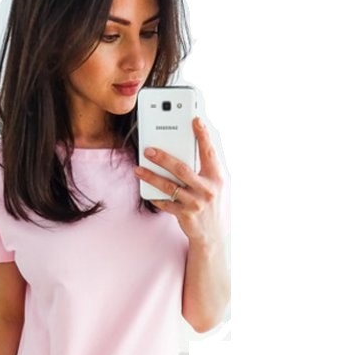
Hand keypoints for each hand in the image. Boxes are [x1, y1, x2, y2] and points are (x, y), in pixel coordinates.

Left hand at [135, 117, 224, 245]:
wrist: (213, 234)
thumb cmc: (212, 203)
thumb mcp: (216, 184)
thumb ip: (206, 166)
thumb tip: (192, 145)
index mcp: (217, 177)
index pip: (209, 152)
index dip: (203, 135)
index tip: (195, 120)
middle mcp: (207, 189)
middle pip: (182, 169)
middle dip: (163, 158)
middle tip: (148, 150)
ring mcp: (195, 203)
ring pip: (169, 186)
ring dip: (151, 177)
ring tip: (138, 169)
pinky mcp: (185, 215)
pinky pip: (165, 203)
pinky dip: (155, 196)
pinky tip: (146, 189)